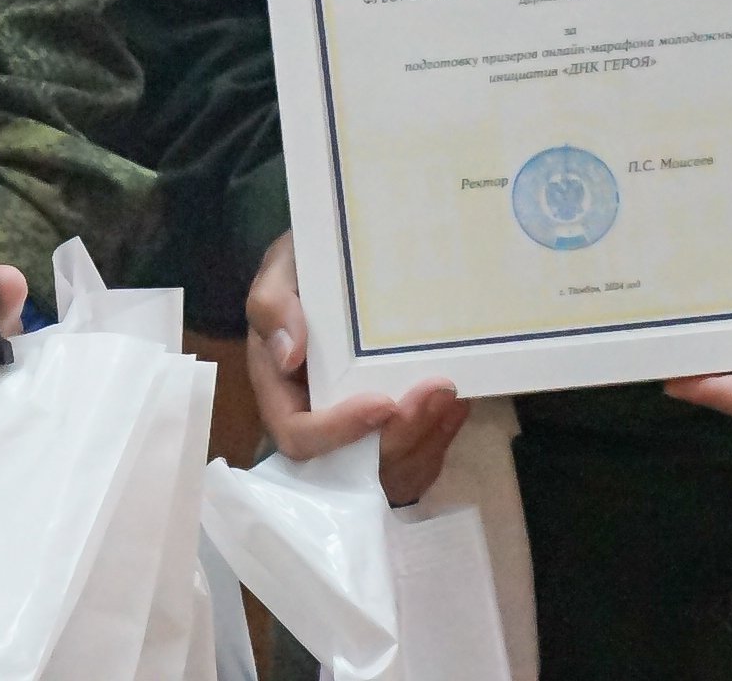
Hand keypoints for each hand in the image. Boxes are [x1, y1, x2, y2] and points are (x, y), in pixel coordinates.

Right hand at [245, 232, 466, 502]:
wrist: (340, 263)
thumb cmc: (306, 266)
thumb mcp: (283, 269)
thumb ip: (273, 305)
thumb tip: (290, 357)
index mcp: (281, 391)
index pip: (299, 436)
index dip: (339, 431)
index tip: (382, 402)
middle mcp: (317, 422)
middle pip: (353, 465)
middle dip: (400, 437)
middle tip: (438, 392)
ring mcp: (355, 432)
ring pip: (391, 468)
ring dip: (428, 438)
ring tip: (453, 396)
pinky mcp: (390, 429)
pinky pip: (416, 460)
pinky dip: (440, 438)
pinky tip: (458, 405)